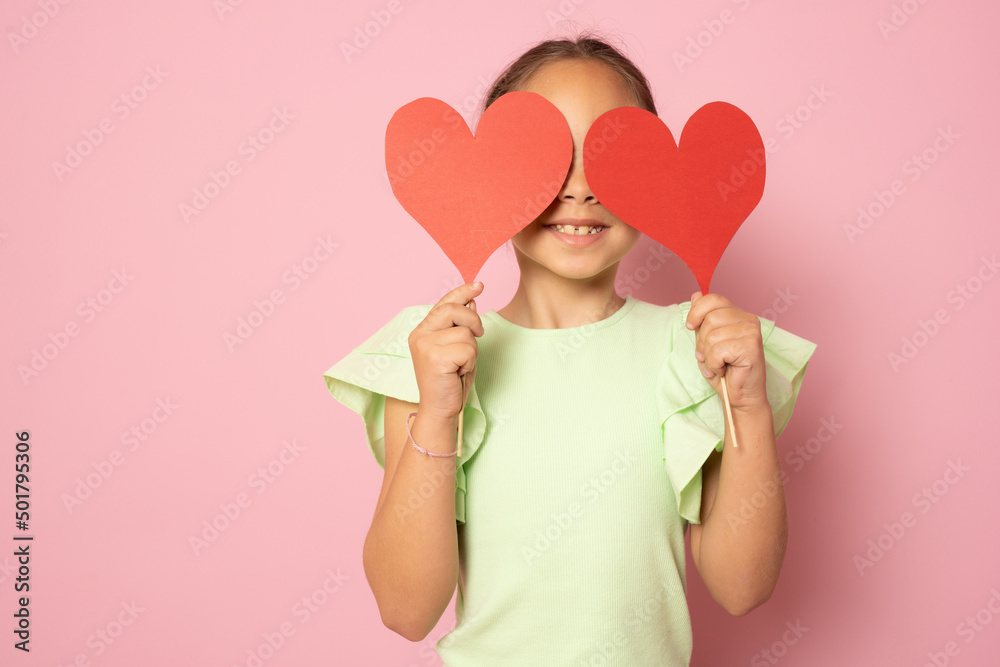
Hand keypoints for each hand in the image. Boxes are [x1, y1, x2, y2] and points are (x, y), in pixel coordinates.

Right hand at [408, 282, 483, 420]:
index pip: (444, 303)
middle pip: (454, 310)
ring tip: (460, 365)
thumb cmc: (449, 381)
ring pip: (465, 332)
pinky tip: (458, 372)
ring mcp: (425, 345)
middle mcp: (420, 335)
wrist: (440, 410)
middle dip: (473, 320)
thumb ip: (460, 326)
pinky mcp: (434, 358)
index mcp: (423, 331)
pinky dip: (470, 362)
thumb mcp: (457, 349)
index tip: (479, 285)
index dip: (462, 292)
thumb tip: (471, 301)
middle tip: (479, 335)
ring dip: (472, 350)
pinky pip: (467, 349)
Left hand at [685, 291, 768, 411]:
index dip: (696, 311)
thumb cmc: (724, 370)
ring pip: (711, 336)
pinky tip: (724, 370)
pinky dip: (714, 364)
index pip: (713, 300)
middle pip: (709, 319)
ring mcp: (751, 332)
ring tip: (718, 365)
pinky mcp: (751, 346)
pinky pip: (718, 351)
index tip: (690, 326)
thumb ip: (703, 320)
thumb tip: (696, 295)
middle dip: (702, 342)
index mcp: (738, 314)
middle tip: (711, 357)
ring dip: (708, 356)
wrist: (740, 396)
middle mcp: (748, 319)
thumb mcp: (707, 342)